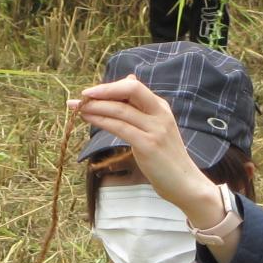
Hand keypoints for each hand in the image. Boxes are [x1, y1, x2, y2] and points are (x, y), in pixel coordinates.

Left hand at [68, 80, 226, 227]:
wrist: (185, 183)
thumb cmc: (166, 157)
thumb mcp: (156, 126)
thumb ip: (142, 106)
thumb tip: (129, 79)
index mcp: (161, 107)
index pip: (133, 87)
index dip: (110, 87)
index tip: (90, 92)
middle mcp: (160, 113)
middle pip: (129, 90)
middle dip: (101, 91)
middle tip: (80, 97)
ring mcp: (155, 129)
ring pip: (120, 109)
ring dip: (96, 107)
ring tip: (78, 108)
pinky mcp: (148, 145)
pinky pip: (120, 128)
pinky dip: (101, 121)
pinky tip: (89, 120)